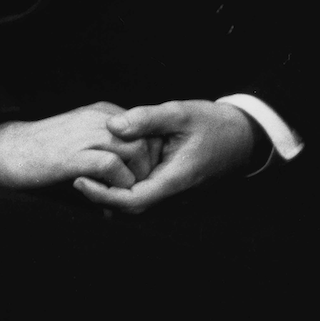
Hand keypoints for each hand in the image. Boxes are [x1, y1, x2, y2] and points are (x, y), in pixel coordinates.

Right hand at [0, 103, 157, 189]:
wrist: (5, 150)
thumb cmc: (41, 149)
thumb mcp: (79, 138)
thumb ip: (104, 147)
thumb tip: (129, 173)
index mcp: (102, 113)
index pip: (147, 131)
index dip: (149, 158)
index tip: (140, 180)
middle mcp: (99, 119)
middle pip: (147, 141)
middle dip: (147, 171)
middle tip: (135, 193)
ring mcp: (87, 135)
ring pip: (136, 152)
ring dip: (135, 181)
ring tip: (122, 199)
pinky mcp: (75, 155)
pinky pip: (113, 168)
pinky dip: (117, 187)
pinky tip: (106, 199)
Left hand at [74, 100, 256, 214]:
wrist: (244, 134)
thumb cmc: (215, 123)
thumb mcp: (181, 113)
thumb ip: (147, 118)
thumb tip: (113, 125)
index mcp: (175, 179)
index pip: (133, 201)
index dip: (103, 195)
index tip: (80, 180)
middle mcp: (173, 192)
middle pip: (129, 207)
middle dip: (101, 196)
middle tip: (75, 175)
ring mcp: (173, 191)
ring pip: (136, 201)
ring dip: (111, 190)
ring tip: (86, 171)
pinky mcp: (171, 184)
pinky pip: (144, 191)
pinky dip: (124, 183)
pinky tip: (109, 166)